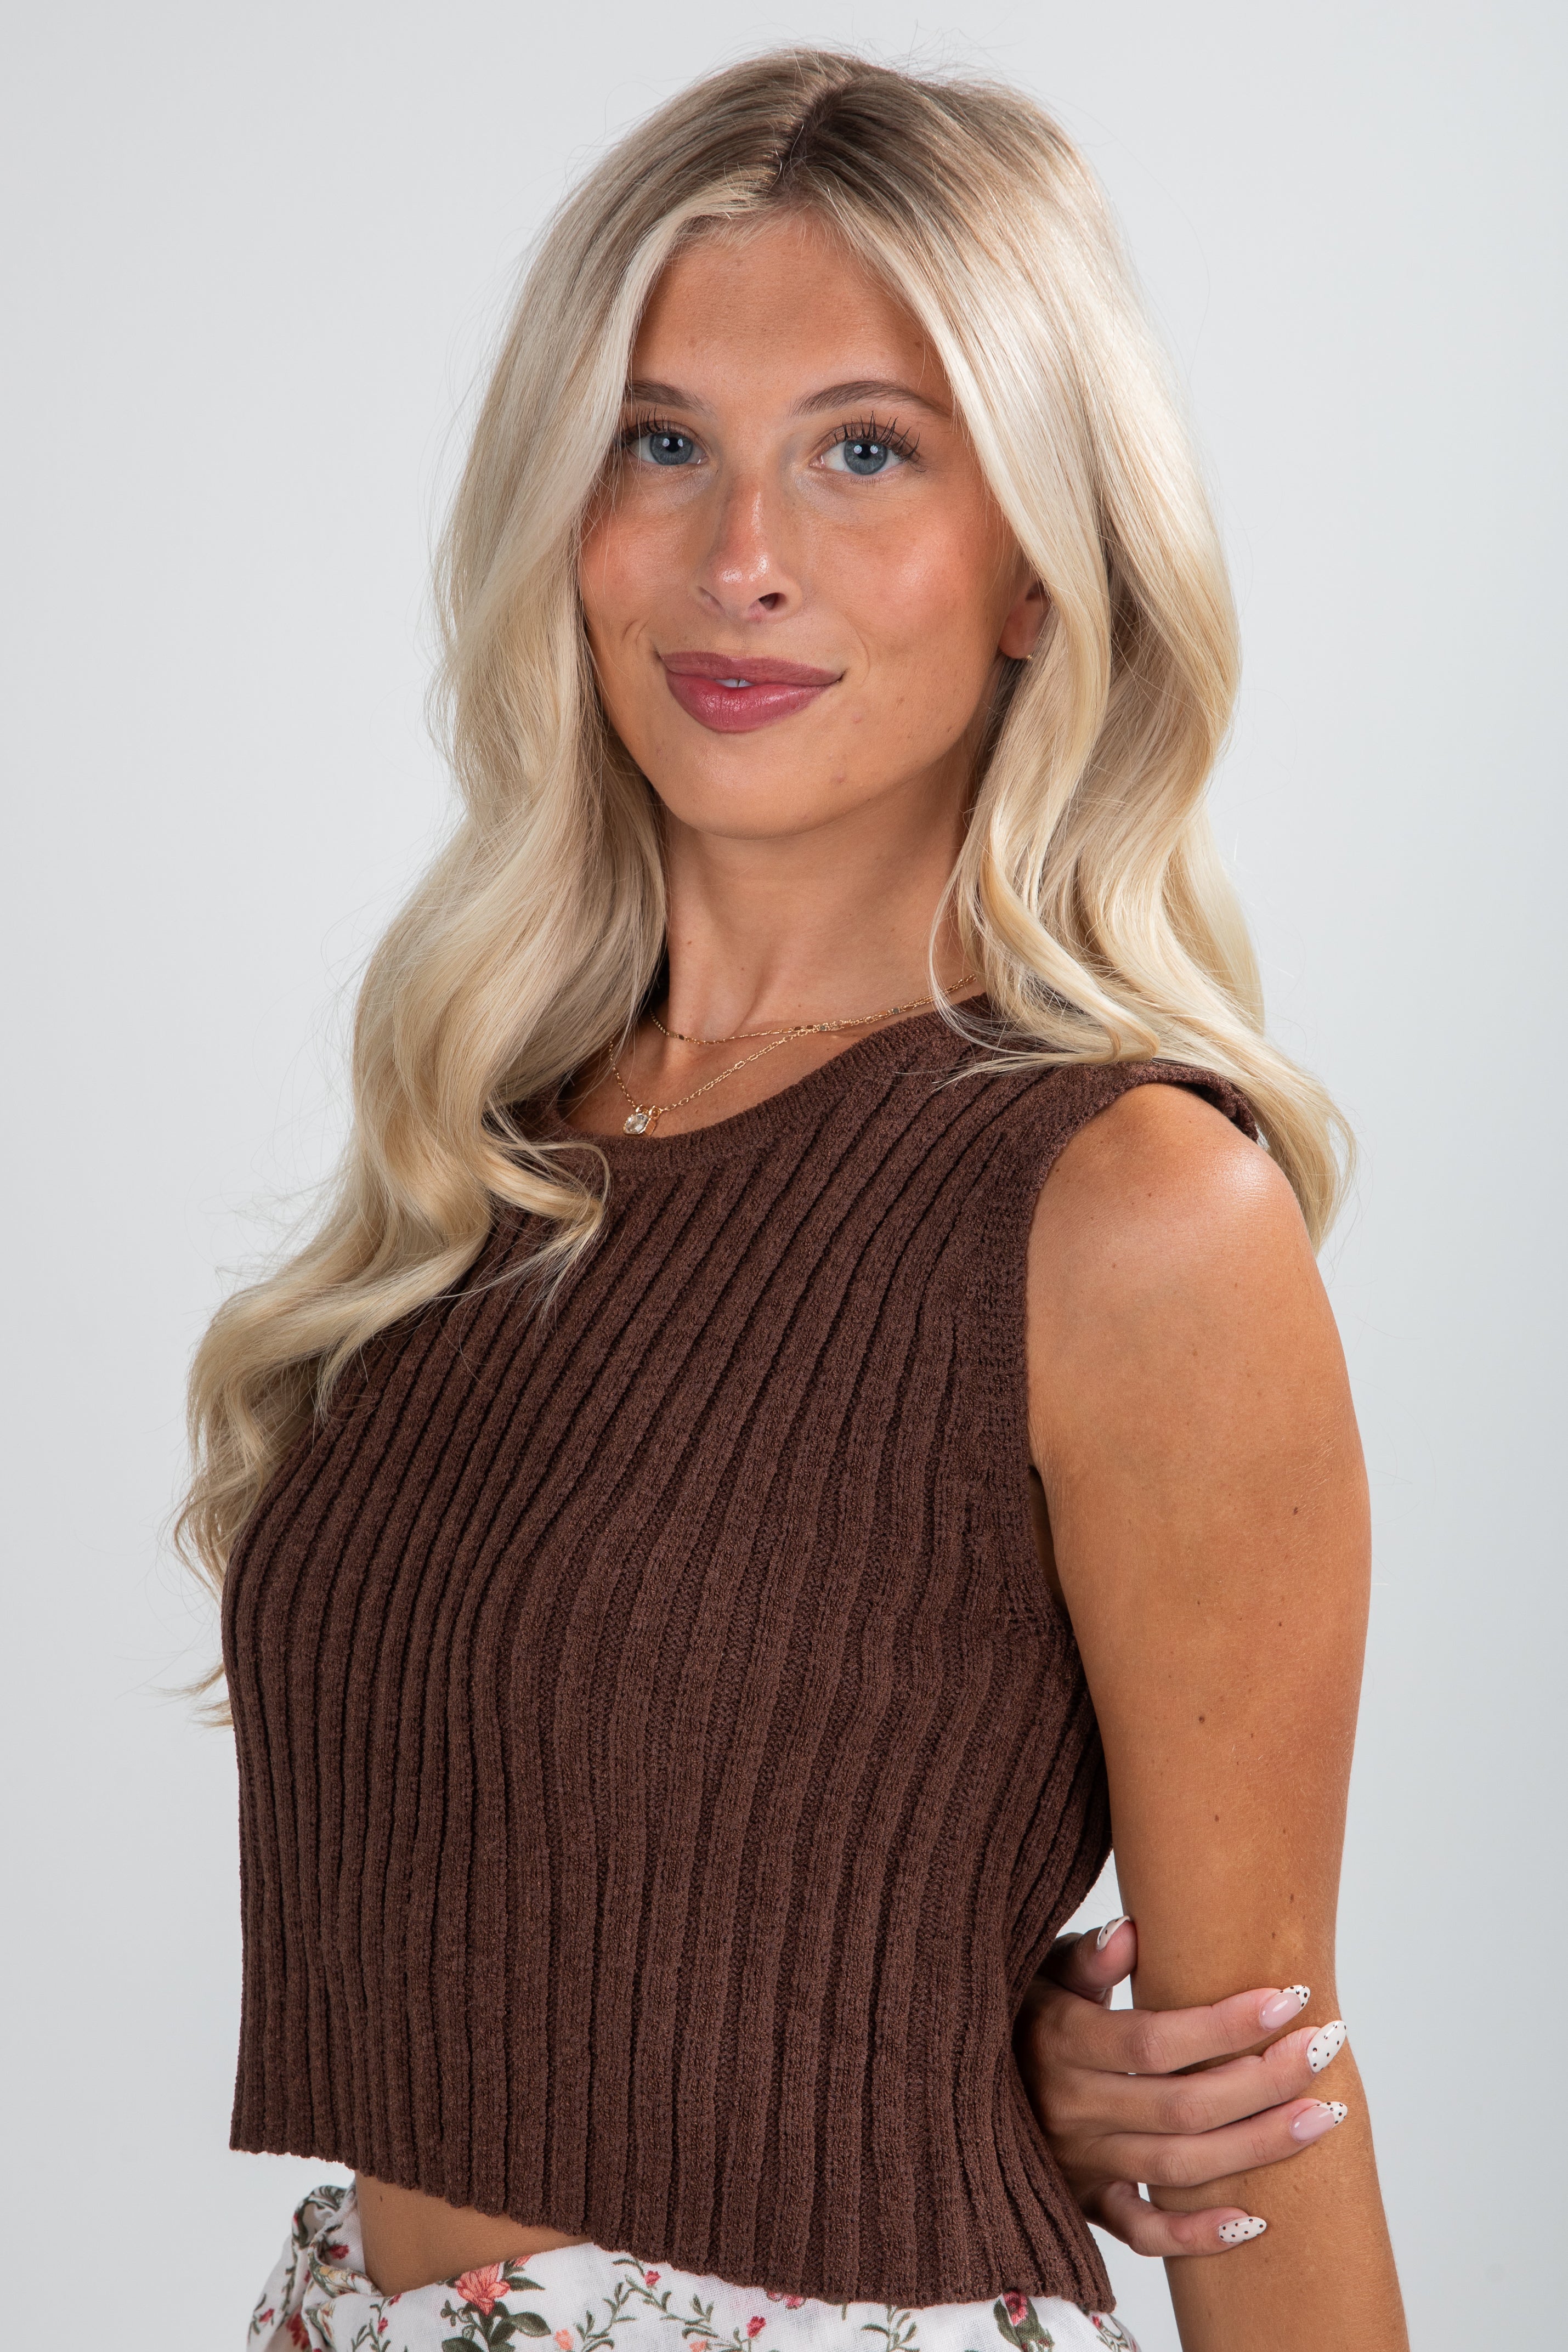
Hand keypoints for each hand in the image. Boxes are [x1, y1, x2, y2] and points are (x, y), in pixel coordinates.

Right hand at [1014, 1918, 1350, 2256]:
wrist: (956, 2077)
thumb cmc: (1021, 2011)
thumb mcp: (1040, 1971)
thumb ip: (1086, 1958)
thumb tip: (1132, 1932)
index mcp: (1062, 2042)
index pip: (1156, 2041)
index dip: (1225, 2024)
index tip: (1288, 1997)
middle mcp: (1071, 2107)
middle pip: (1182, 2107)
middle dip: (1264, 2080)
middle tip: (1325, 2047)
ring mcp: (1078, 2162)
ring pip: (1179, 2169)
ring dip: (1258, 2146)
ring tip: (1323, 2116)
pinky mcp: (1083, 2202)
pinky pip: (1141, 2235)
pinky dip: (1196, 2238)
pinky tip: (1255, 2221)